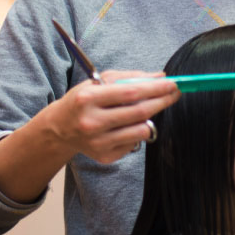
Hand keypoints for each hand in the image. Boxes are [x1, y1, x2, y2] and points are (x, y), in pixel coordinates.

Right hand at [46, 70, 179, 163]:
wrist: (59, 129)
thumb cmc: (82, 100)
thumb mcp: (98, 82)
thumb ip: (130, 77)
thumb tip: (161, 77)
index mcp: (88, 99)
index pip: (131, 93)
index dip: (156, 89)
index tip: (173, 84)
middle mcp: (92, 122)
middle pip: (140, 112)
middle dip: (162, 101)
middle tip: (175, 93)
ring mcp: (98, 142)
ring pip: (141, 131)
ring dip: (150, 118)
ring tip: (144, 110)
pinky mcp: (104, 156)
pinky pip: (134, 143)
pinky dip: (136, 132)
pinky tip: (125, 126)